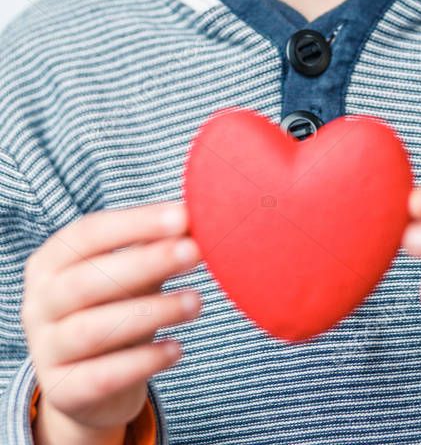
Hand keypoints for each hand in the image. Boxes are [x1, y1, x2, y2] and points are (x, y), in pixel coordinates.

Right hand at [21, 200, 201, 439]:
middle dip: (144, 263)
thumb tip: (193, 224)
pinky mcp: (62, 391)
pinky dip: (142, 362)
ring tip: (196, 302)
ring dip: (150, 312)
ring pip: (93, 329)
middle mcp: (38, 304)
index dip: (135, 223)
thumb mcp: (130, 275)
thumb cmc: (114, 308)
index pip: (88, 233)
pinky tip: (177, 348)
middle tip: (193, 252)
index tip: (181, 216)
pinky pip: (102, 376)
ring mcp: (45, 350)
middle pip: (86, 280)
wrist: (91, 383)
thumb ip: (152, 249)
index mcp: (50, 262)